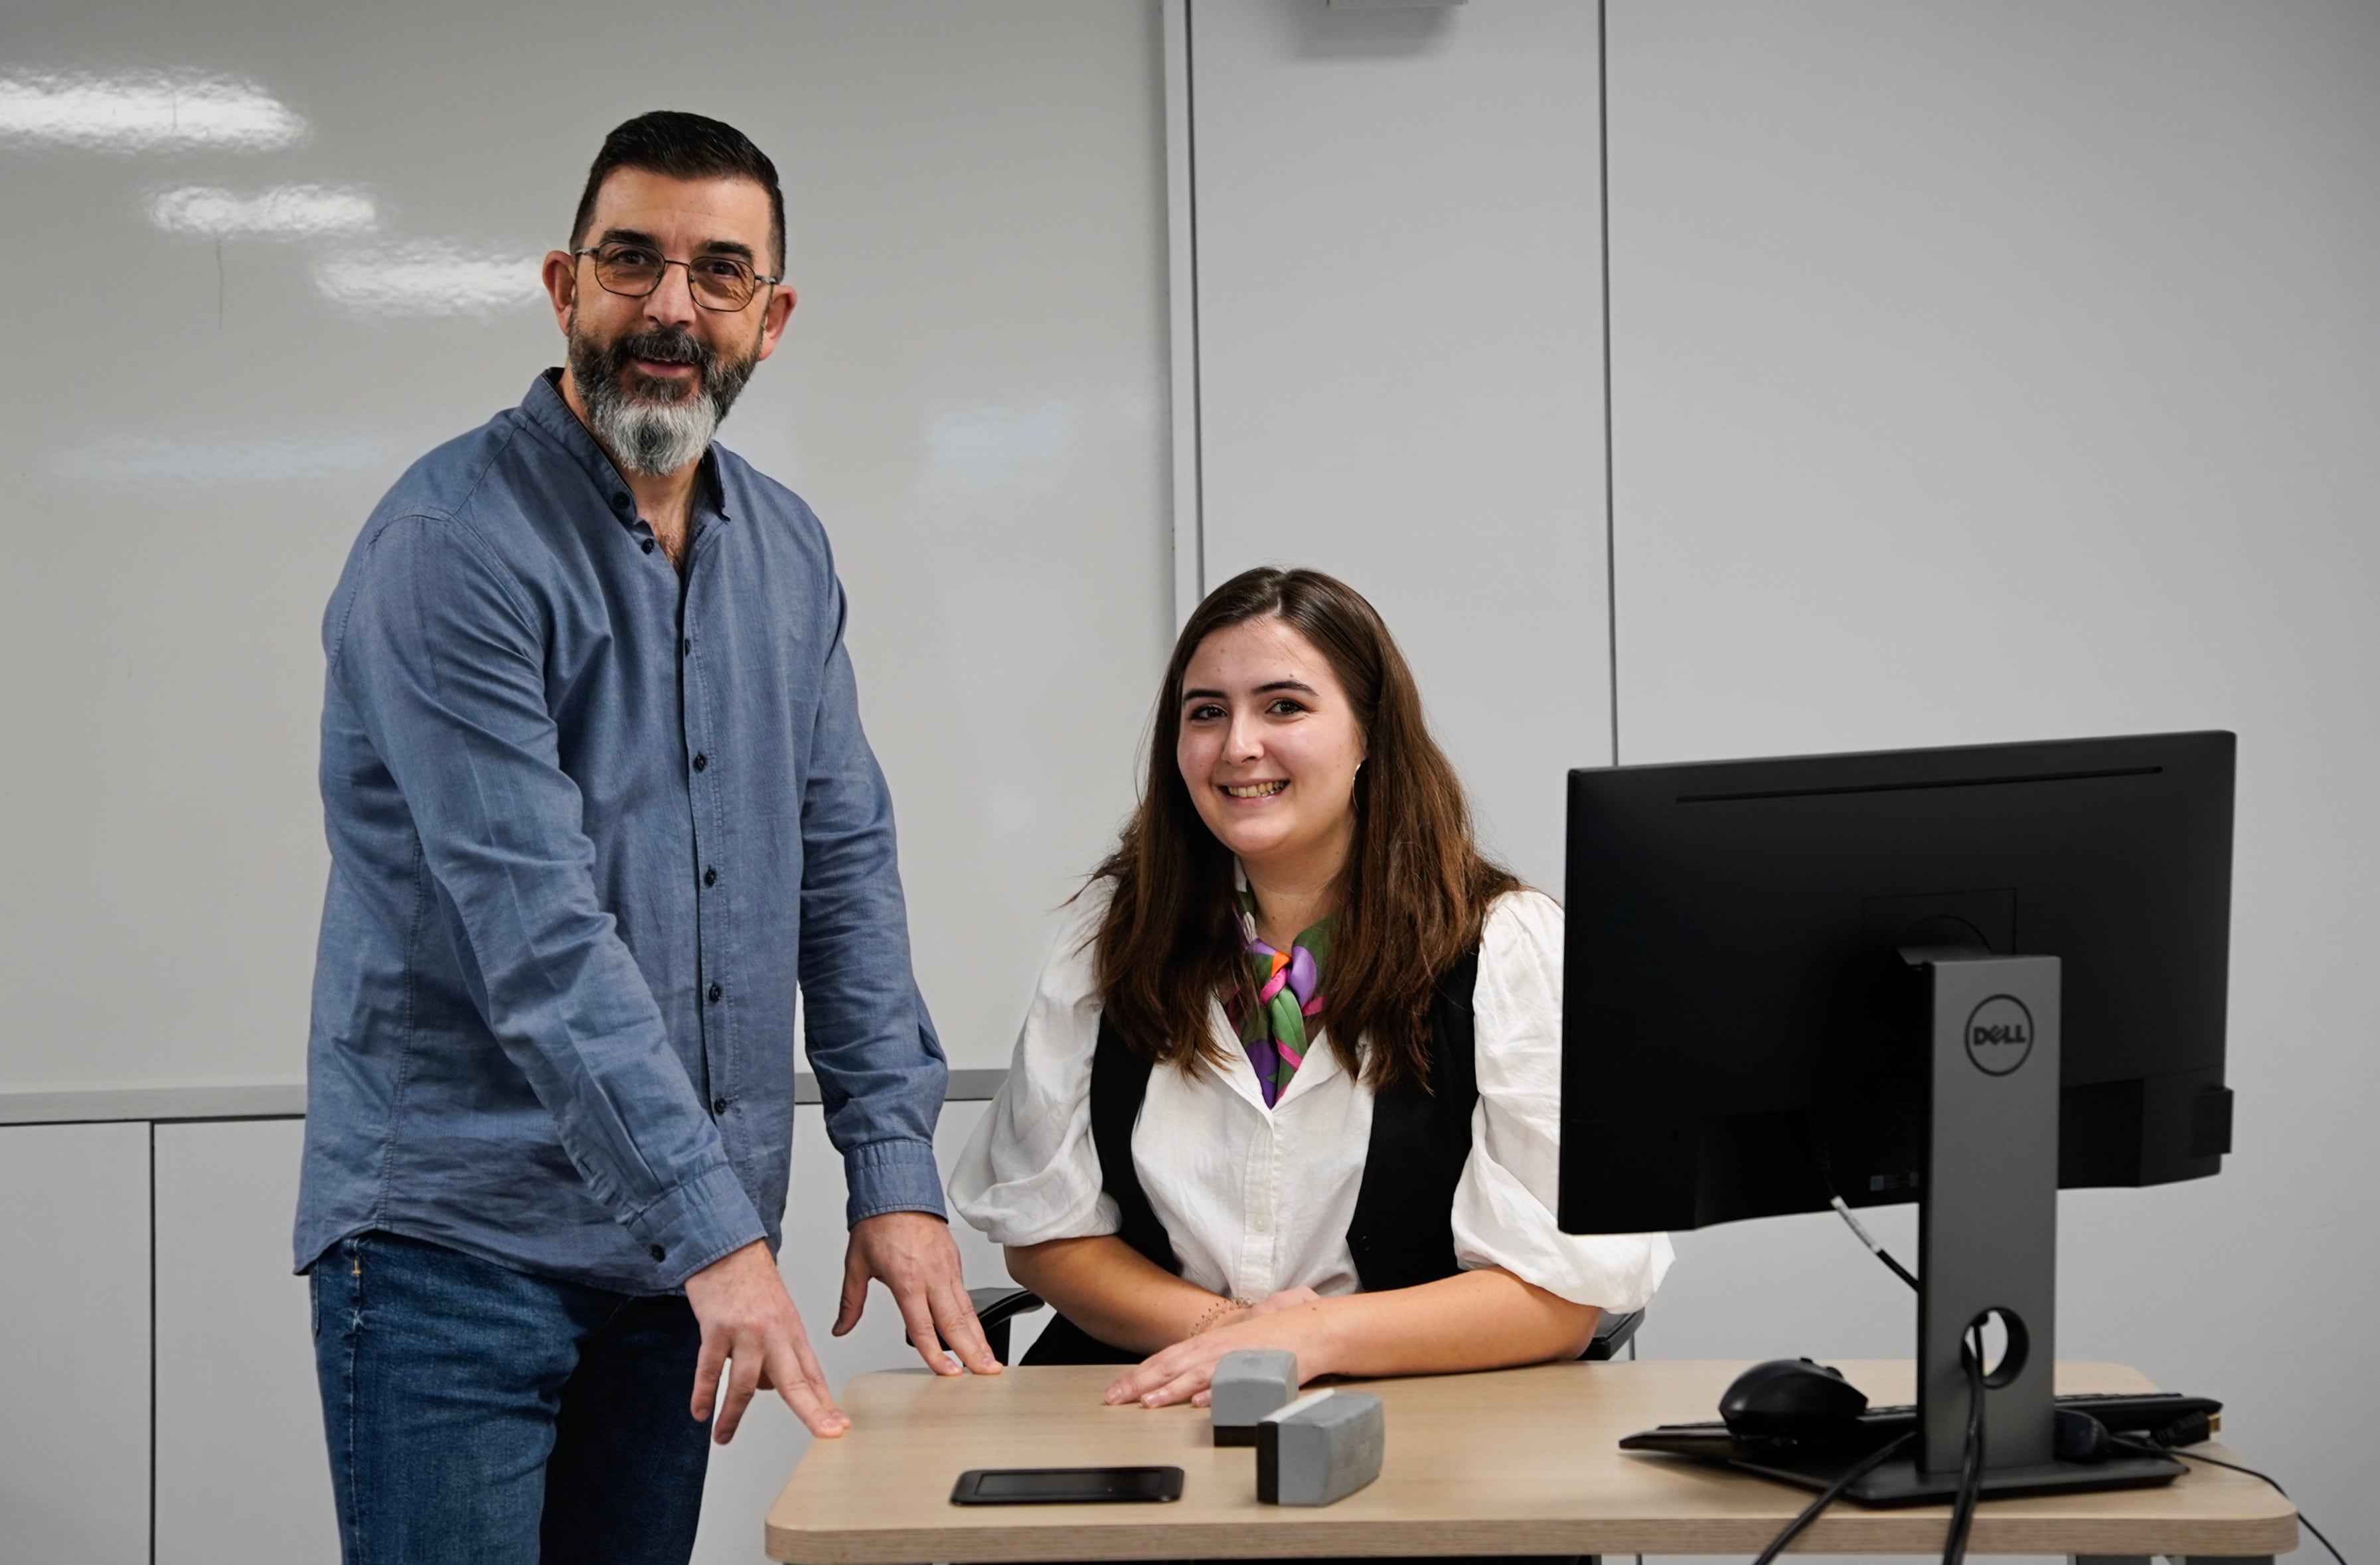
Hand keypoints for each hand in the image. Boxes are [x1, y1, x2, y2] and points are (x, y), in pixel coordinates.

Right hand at [683, 1240, 847, 1443]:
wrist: (727, 1247)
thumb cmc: (752, 1282)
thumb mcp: (776, 1315)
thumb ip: (775, 1353)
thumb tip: (766, 1389)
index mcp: (792, 1332)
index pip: (812, 1375)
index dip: (825, 1403)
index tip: (839, 1426)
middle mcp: (774, 1333)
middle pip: (795, 1381)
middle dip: (812, 1411)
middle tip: (825, 1433)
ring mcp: (746, 1331)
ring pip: (746, 1383)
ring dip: (733, 1416)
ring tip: (723, 1437)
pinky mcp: (717, 1327)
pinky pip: (709, 1368)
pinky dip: (704, 1394)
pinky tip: (700, 1411)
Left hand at [833, 1211, 1000, 1376]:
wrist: (897, 1189)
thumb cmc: (877, 1223)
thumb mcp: (856, 1265)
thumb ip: (850, 1302)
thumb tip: (841, 1328)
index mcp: (906, 1279)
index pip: (923, 1326)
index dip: (936, 1353)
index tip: (948, 1372)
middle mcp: (932, 1276)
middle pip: (955, 1322)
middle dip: (972, 1351)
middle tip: (985, 1372)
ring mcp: (947, 1268)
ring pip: (967, 1310)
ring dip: (979, 1337)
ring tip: (989, 1360)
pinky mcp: (955, 1262)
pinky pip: (966, 1295)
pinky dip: (975, 1317)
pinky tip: (977, 1332)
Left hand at [1104, 1287, 1335, 1408]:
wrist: (1315, 1329)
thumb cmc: (1281, 1334)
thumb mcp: (1240, 1340)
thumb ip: (1217, 1353)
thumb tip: (1196, 1379)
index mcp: (1212, 1342)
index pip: (1168, 1357)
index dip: (1140, 1372)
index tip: (1118, 1388)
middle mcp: (1218, 1348)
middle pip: (1171, 1365)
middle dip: (1140, 1382)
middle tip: (1114, 1398)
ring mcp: (1236, 1359)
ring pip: (1194, 1376)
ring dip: (1168, 1390)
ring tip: (1146, 1403)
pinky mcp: (1256, 1370)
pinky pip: (1230, 1384)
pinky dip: (1212, 1393)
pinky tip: (1196, 1404)